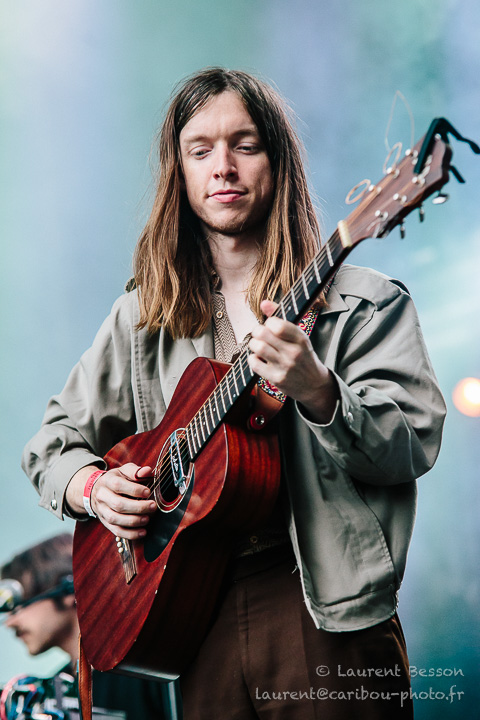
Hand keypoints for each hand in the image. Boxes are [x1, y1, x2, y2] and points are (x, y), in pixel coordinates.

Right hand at [67, 464, 156, 539]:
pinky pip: (116, 531)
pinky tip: (142, 532)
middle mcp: (102, 496)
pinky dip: (130, 534)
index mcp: (108, 481)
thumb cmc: (116, 479)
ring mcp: (102, 510)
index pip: (118, 485)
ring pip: (115, 519)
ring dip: (133, 521)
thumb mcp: (124, 471)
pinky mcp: (105, 522)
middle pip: (118, 504)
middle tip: (152, 506)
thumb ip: (136, 471)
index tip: (148, 492)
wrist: (96, 490)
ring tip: (147, 519)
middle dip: (137, 507)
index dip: (134, 490)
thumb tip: (147, 471)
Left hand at [248, 300, 338, 423]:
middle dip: (256, 331)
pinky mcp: (277, 379)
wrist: (315, 385)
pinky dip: (253, 358)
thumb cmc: (303, 356)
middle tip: (259, 334)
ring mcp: (285, 366)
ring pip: (259, 347)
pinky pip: (255, 364)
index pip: (277, 324)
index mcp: (301, 338)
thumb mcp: (298, 337)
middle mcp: (294, 352)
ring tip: (258, 345)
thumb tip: (263, 302)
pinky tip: (258, 358)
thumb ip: (280, 318)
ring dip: (253, 344)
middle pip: (263, 334)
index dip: (268, 322)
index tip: (270, 326)